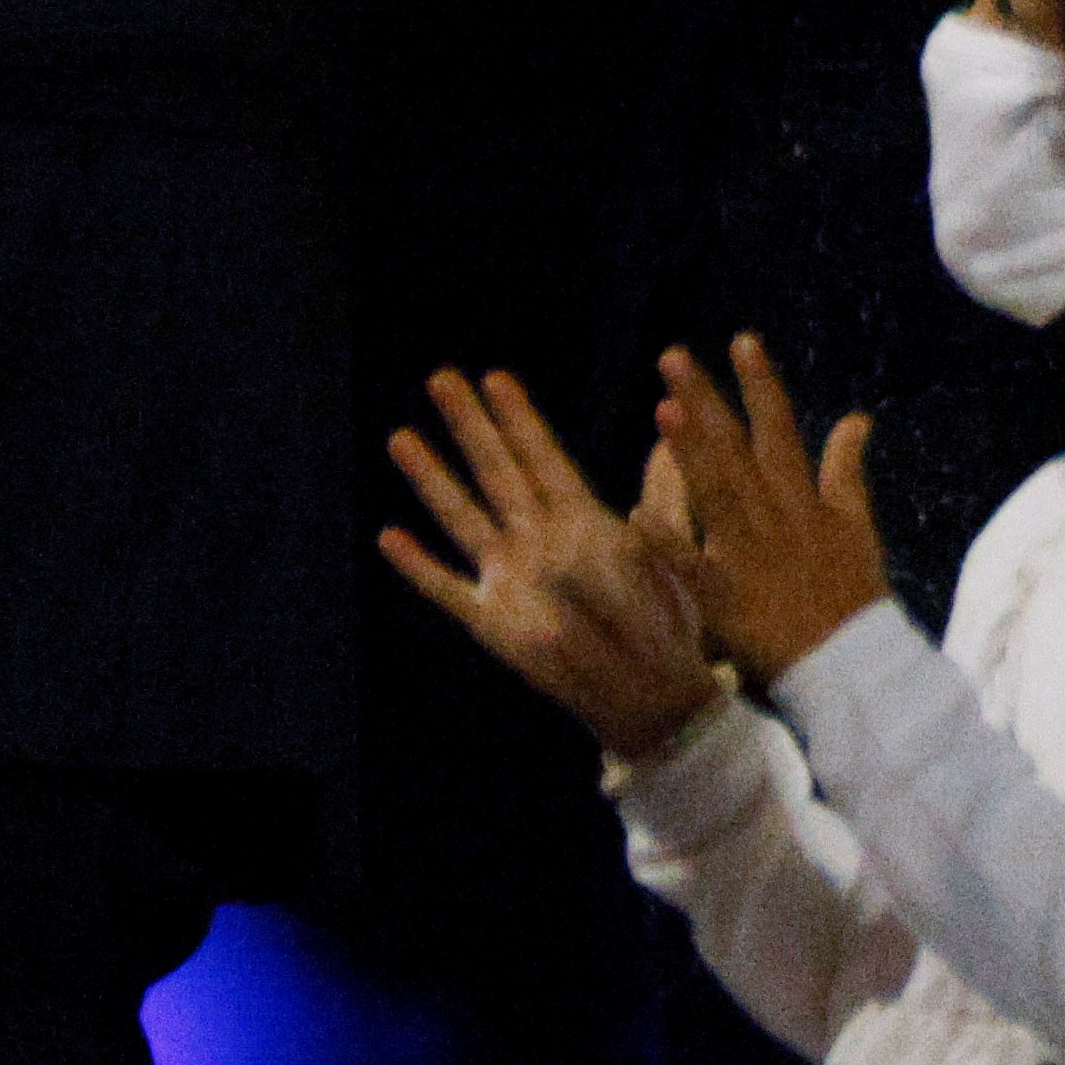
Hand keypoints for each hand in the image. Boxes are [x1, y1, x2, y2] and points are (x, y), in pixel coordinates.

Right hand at [377, 366, 726, 760]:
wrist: (649, 687)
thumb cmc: (665, 617)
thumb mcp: (669, 550)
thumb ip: (665, 493)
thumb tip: (676, 434)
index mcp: (580, 519)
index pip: (543, 455)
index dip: (520, 418)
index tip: (496, 377)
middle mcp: (538, 539)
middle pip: (497, 471)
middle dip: (470, 425)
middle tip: (441, 379)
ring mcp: (512, 578)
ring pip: (464, 518)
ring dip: (434, 480)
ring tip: (402, 438)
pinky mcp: (495, 623)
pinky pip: (449, 590)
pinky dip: (420, 566)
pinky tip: (389, 537)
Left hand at [647, 331, 895, 684]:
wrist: (851, 661)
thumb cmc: (852, 592)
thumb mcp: (857, 522)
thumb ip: (847, 468)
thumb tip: (858, 416)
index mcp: (803, 497)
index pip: (780, 427)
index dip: (760, 383)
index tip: (740, 340)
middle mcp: (774, 515)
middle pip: (736, 448)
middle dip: (706, 400)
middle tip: (672, 357)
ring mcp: (749, 553)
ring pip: (717, 493)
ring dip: (690, 451)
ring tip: (662, 408)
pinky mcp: (728, 597)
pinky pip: (691, 567)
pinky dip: (667, 545)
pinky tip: (637, 517)